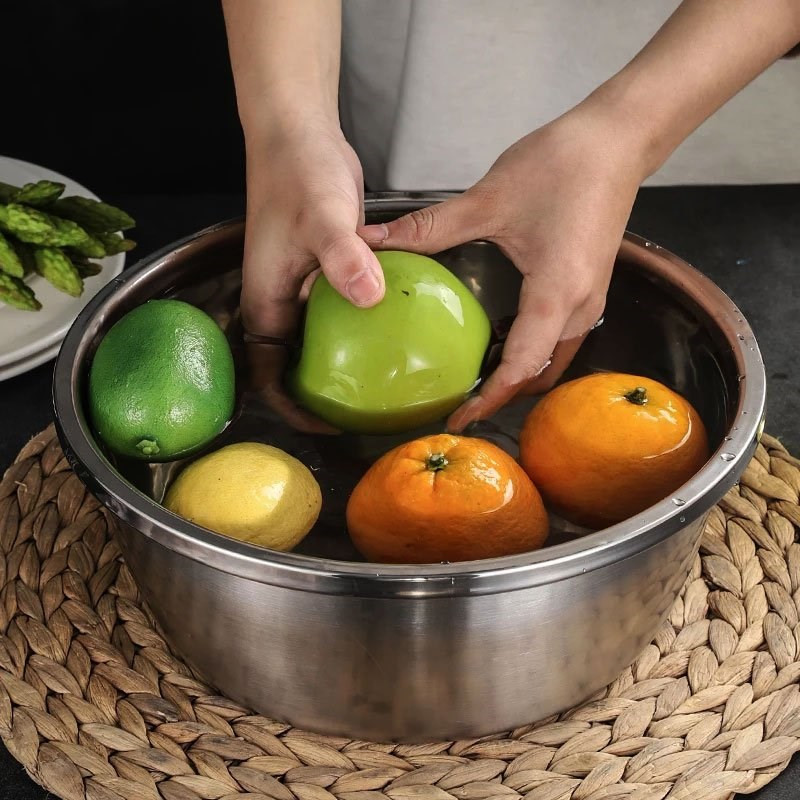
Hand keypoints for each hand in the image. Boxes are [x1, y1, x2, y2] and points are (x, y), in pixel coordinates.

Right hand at [241, 120, 383, 431]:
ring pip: (321, 341)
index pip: (266, 374)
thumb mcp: (322, 215)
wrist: (300, 131)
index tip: (327, 425)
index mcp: (267, 300)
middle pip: (294, 366)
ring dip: (346, 364)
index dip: (290, 407)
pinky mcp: (328, 270)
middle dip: (322, 395)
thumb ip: (342, 256)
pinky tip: (398, 332)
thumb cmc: (298, 171)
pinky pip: (343, 312)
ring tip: (386, 383)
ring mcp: (305, 286)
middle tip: (365, 413)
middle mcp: (282, 300)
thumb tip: (368, 297)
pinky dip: (363, 328)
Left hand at [359, 105, 645, 432]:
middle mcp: (581, 307)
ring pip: (553, 361)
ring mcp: (590, 300)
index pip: (521, 367)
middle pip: (540, 375)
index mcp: (558, 293)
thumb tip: (375, 240)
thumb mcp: (489, 199)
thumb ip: (430, 227)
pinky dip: (531, 354)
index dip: (489, 400)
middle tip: (460, 404)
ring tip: (475, 380)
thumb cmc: (564, 165)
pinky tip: (498, 341)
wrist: (617, 141)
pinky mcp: (589, 289)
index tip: (459, 419)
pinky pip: (559, 339)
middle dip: (502, 397)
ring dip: (518, 378)